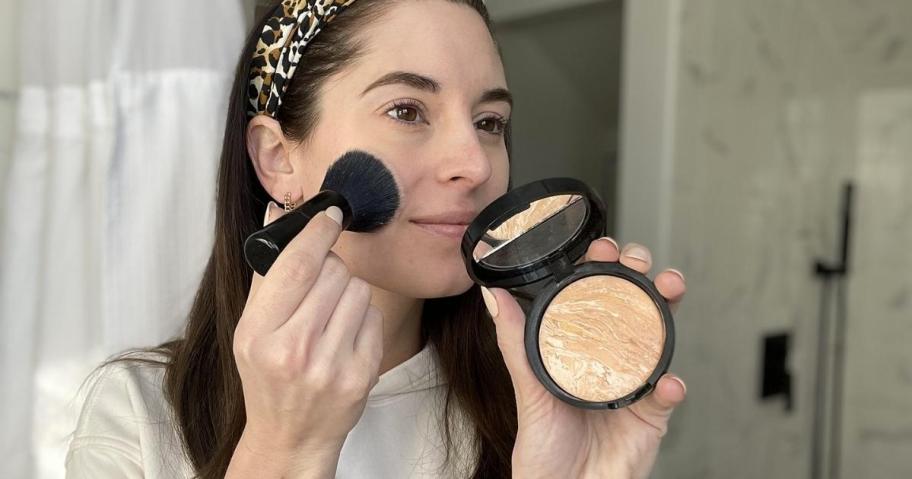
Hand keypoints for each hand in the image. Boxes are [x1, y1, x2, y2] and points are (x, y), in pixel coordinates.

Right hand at [232, 202, 382, 469]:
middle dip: (331, 267)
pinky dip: (362, 317)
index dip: (317, 231)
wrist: (291, 435)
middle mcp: (295, 350)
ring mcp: (331, 365)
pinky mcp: (362, 374)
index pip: (298, 265)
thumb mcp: (251, 328)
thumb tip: (277, 211)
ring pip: (358, 289)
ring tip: (329, 316)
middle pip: (334, 272)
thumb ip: (267, 270)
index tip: (330, 213)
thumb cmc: (268, 376)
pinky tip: (344, 336)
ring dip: (347, 292)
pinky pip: (373, 316)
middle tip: (320, 286)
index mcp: (259, 334)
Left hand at [482, 238, 686, 478]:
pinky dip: (672, 386)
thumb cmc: (544, 448)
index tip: (602, 248)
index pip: (598, 297)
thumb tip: (492, 296)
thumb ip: (513, 342)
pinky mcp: (652, 417)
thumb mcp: (526, 389)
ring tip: (668, 290)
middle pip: (636, 307)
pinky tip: (666, 380)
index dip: (605, 267)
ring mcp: (634, 385)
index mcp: (584, 349)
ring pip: (660, 338)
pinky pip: (668, 396)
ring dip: (668, 310)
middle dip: (643, 276)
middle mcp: (613, 360)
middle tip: (637, 261)